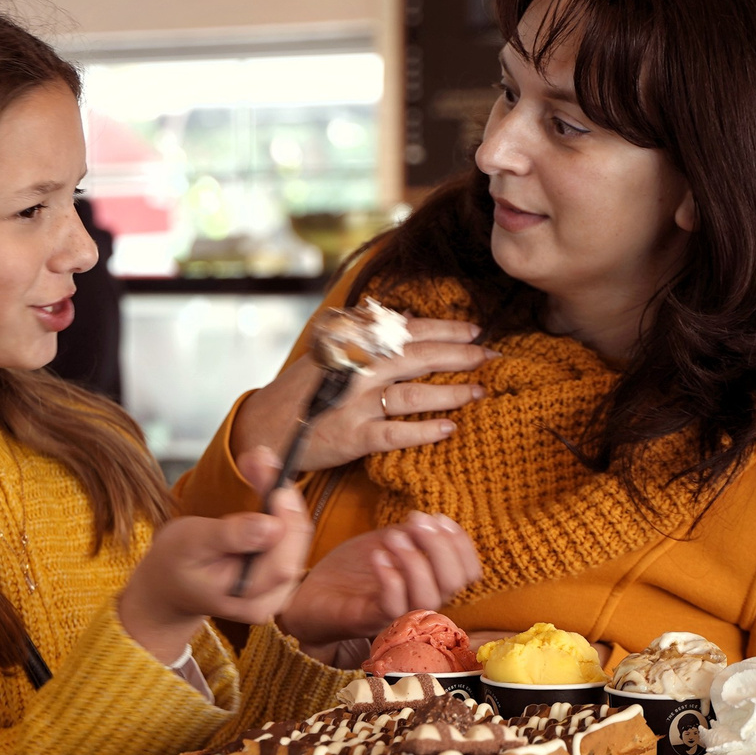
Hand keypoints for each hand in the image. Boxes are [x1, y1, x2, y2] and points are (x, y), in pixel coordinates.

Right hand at [120, 449, 315, 664]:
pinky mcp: (280, 574)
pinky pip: (291, 535)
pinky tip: (266, 485)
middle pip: (295, 544)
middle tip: (261, 457)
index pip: (282, 560)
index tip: (274, 479)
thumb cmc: (175, 563)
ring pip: (297, 535)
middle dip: (283, 496)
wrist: (171, 585)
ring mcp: (279, 589)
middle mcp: (272, 600)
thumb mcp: (191, 544)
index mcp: (248, 600)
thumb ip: (230, 536)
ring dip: (282, 497)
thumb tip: (272, 526)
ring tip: (258, 463)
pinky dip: (280, 506)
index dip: (284, 517)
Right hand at [232, 316, 491, 474]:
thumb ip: (368, 333)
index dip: (445, 329)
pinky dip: (424, 430)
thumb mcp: (331, 350)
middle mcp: (354, 369)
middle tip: (490, 356)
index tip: (475, 330)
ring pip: (411, 393)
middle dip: (459, 355)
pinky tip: (449, 428)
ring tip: (479, 392)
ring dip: (450, 392)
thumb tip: (408, 317)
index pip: (407, 330)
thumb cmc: (304, 388)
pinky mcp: (351, 437)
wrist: (265, 427)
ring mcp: (353, 403)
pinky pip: (395, 432)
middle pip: (416, 357)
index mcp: (351, 343)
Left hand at [277, 513, 481, 661]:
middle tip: (416, 521)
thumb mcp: (385, 543)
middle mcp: (419, 602)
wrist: (306, 596)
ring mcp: (396, 615)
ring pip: (429, 596)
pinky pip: (393, 605)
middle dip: (441, 546)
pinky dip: (391, 578)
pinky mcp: (369, 620)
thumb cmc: (349, 572)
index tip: (438, 518)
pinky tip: (378, 557)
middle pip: (454, 583)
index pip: (467, 572)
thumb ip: (411, 535)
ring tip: (394, 537)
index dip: (460, 544)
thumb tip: (431, 520)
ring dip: (416, 560)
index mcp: (428, 583)